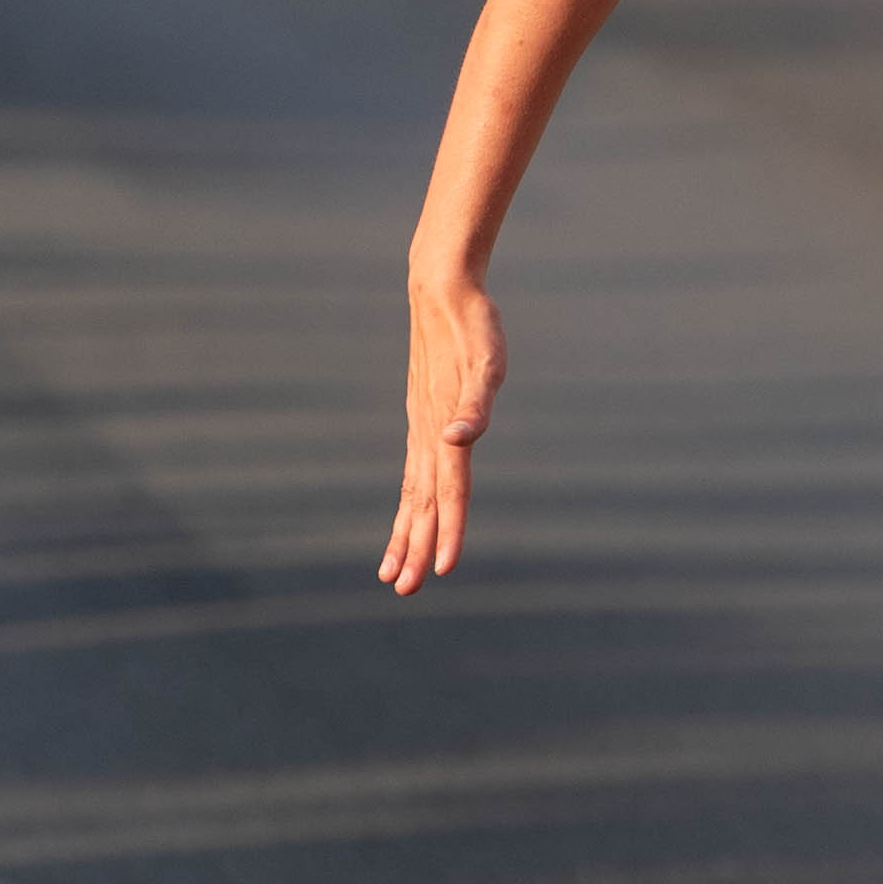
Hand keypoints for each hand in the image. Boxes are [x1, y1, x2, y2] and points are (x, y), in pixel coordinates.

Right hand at [382, 264, 500, 588]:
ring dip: (406, 535)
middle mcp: (429, 435)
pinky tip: (410, 520)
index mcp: (444, 427)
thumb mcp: (488, 361)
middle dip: (416, 548)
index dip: (449, 530)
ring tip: (394, 574)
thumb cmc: (474, 325)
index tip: (444, 570)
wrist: (441, 291)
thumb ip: (476, 403)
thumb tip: (458, 440)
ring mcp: (422, 429)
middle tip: (406, 592)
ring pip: (413, 493)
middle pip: (423, 502)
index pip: (449, 490)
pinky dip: (411, 503)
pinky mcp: (422, 421)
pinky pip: (415, 474)